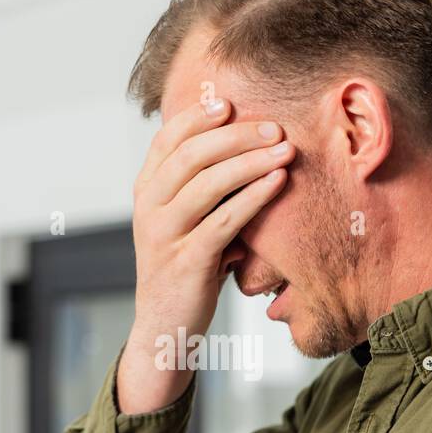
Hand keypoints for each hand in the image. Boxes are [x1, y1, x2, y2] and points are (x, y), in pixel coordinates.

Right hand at [118, 97, 293, 412]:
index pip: (168, 140)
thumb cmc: (187, 268)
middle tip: (274, 126)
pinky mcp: (187, 261)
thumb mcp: (186, 222)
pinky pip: (224, 219)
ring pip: (208, 183)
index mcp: (146, 192)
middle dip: (236, 135)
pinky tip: (278, 182)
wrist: (166, 328)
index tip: (232, 104)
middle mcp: (149, 208)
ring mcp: (165, 235)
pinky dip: (254, 197)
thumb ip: (202, 187)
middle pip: (191, 154)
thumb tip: (245, 144)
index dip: (198, 117)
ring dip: (251, 161)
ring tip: (285, 149)